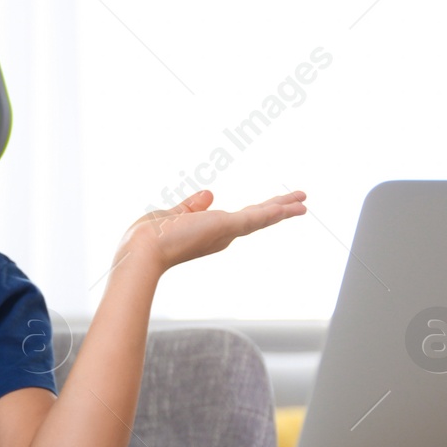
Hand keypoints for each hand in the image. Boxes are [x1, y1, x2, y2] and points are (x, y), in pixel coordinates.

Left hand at [123, 189, 306, 275]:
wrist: (142, 251)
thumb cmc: (149, 238)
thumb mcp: (173, 214)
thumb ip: (192, 206)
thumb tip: (210, 194)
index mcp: (208, 232)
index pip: (238, 220)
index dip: (256, 212)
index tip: (272, 206)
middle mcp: (220, 235)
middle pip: (256, 219)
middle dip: (278, 210)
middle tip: (300, 203)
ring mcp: (224, 233)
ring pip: (261, 218)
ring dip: (283, 209)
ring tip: (304, 202)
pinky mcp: (225, 227)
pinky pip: (255, 218)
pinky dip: (274, 212)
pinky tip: (290, 206)